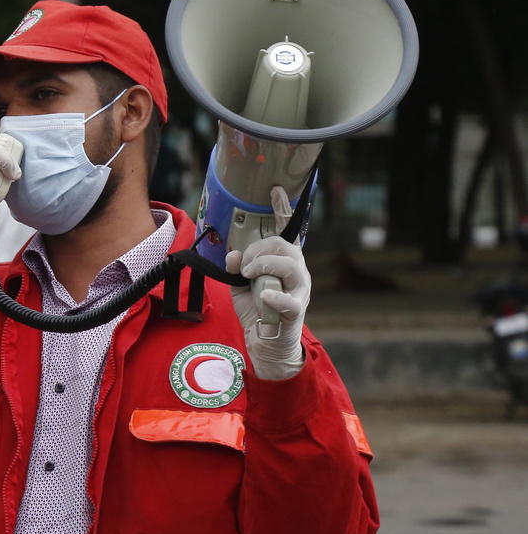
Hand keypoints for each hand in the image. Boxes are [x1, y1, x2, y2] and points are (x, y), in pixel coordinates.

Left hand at [225, 187, 310, 380]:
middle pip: (282, 245)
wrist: (266, 343)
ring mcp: (299, 290)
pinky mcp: (296, 310)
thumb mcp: (240, 286)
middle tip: (243, 267)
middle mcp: (296, 271)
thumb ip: (236, 268)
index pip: (286, 231)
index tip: (276, 190)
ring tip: (248, 276)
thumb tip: (233, 254)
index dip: (282, 209)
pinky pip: (289, 299)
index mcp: (283, 261)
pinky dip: (274, 296)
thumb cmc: (257, 311)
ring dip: (263, 266)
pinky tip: (264, 297)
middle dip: (258, 250)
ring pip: (289, 265)